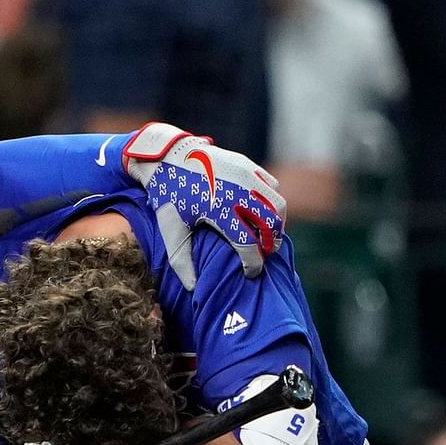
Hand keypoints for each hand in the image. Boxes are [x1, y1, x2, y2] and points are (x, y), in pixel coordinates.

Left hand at [124, 123, 286, 290]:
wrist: (167, 155)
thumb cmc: (168, 196)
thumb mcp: (171, 229)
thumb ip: (182, 261)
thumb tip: (193, 289)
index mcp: (220, 210)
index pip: (249, 245)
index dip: (253, 263)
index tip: (251, 273)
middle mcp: (238, 191)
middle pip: (272, 225)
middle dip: (270, 244)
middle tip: (262, 254)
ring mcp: (246, 175)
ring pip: (278, 205)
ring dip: (276, 223)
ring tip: (265, 235)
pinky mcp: (248, 165)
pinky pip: (272, 187)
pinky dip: (271, 202)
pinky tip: (260, 212)